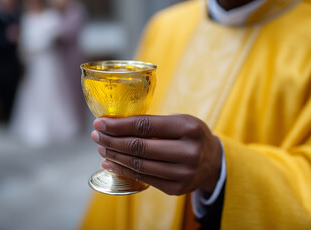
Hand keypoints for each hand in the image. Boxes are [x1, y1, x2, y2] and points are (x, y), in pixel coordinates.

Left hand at [91, 114, 221, 195]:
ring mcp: (184, 173)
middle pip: (140, 147)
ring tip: (101, 149)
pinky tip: (110, 164)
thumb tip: (114, 124)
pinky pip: (144, 179)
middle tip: (96, 136)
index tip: (100, 123)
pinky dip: (123, 171)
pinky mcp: (177, 189)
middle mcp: (189, 151)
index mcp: (189, 128)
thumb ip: (152, 123)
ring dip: (115, 157)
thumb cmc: (191, 136)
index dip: (119, 125)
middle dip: (112, 141)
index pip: (145, 126)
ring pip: (139, 165)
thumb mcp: (180, 121)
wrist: (213, 162)